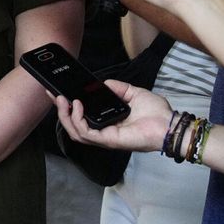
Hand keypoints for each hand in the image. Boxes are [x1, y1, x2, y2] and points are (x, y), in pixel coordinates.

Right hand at [54, 80, 171, 151]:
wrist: (169, 124)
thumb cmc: (156, 113)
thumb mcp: (133, 93)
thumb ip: (117, 88)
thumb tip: (103, 83)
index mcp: (107, 122)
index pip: (82, 118)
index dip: (68, 108)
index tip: (58, 93)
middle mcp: (103, 132)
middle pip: (73, 126)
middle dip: (61, 111)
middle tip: (54, 95)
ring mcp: (105, 138)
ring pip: (75, 132)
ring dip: (65, 115)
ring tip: (63, 100)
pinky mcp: (109, 140)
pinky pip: (86, 133)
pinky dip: (78, 119)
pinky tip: (78, 105)